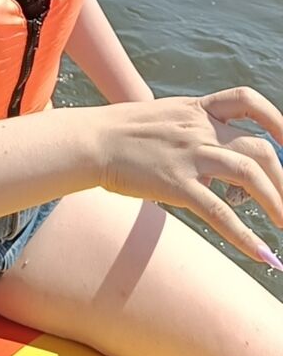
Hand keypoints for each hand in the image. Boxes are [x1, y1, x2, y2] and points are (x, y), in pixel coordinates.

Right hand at [98, 87, 282, 263]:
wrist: (91, 140)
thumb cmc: (121, 132)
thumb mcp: (163, 118)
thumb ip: (193, 130)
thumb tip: (215, 158)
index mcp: (196, 110)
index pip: (247, 101)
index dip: (277, 120)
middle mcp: (199, 129)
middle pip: (260, 147)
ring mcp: (188, 155)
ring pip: (249, 173)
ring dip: (276, 203)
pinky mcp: (175, 182)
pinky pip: (218, 210)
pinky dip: (244, 236)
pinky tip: (261, 254)